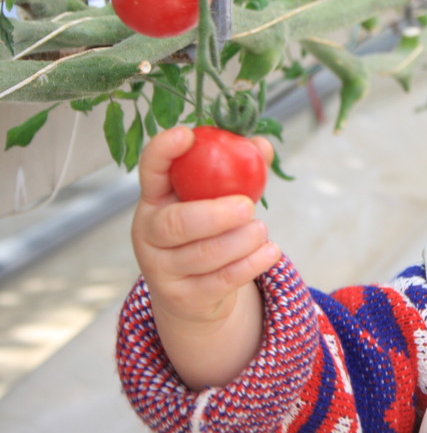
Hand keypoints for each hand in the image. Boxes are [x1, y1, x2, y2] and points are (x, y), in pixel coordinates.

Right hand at [130, 126, 279, 387]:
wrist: (194, 296)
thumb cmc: (209, 233)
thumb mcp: (218, 201)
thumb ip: (239, 172)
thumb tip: (262, 145)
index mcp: (155, 199)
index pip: (150, 169)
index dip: (163, 151)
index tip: (186, 134)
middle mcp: (149, 233)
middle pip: (174, 224)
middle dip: (214, 214)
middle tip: (247, 206)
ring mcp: (162, 269)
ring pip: (203, 255)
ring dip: (241, 241)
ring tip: (261, 230)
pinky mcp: (184, 298)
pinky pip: (221, 281)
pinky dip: (251, 264)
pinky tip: (270, 251)